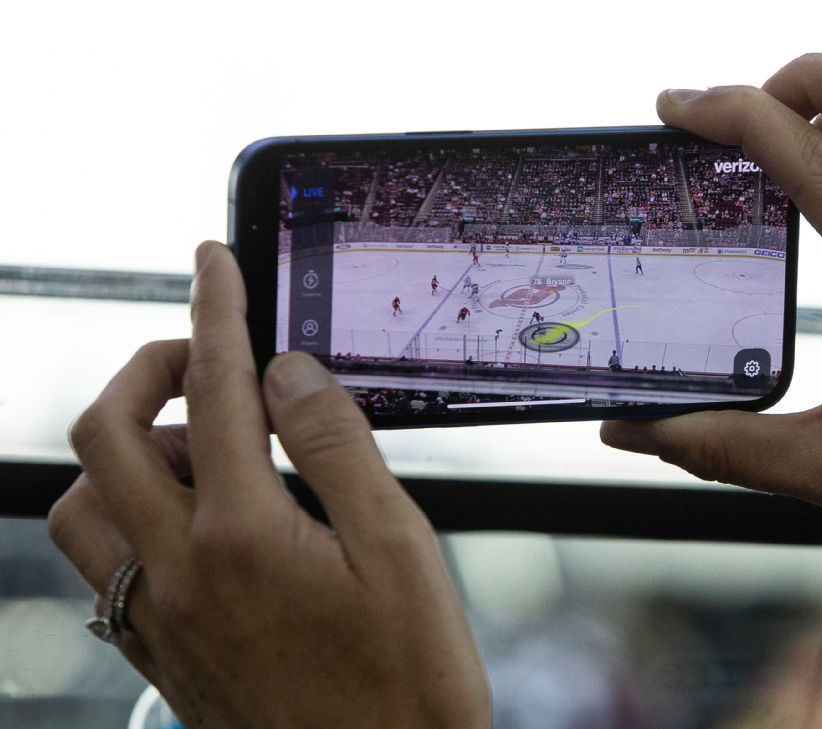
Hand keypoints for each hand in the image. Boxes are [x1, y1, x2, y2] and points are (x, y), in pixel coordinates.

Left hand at [48, 241, 489, 728]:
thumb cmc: (407, 682)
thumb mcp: (401, 551)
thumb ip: (338, 449)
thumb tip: (290, 372)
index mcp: (243, 536)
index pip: (217, 391)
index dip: (217, 311)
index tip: (214, 262)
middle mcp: (178, 573)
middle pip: (106, 434)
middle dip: (148, 366)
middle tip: (208, 355)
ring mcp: (157, 619)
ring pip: (79, 503)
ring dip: (123, 445)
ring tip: (199, 443)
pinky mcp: (158, 655)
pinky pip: (97, 563)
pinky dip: (123, 510)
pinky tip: (188, 517)